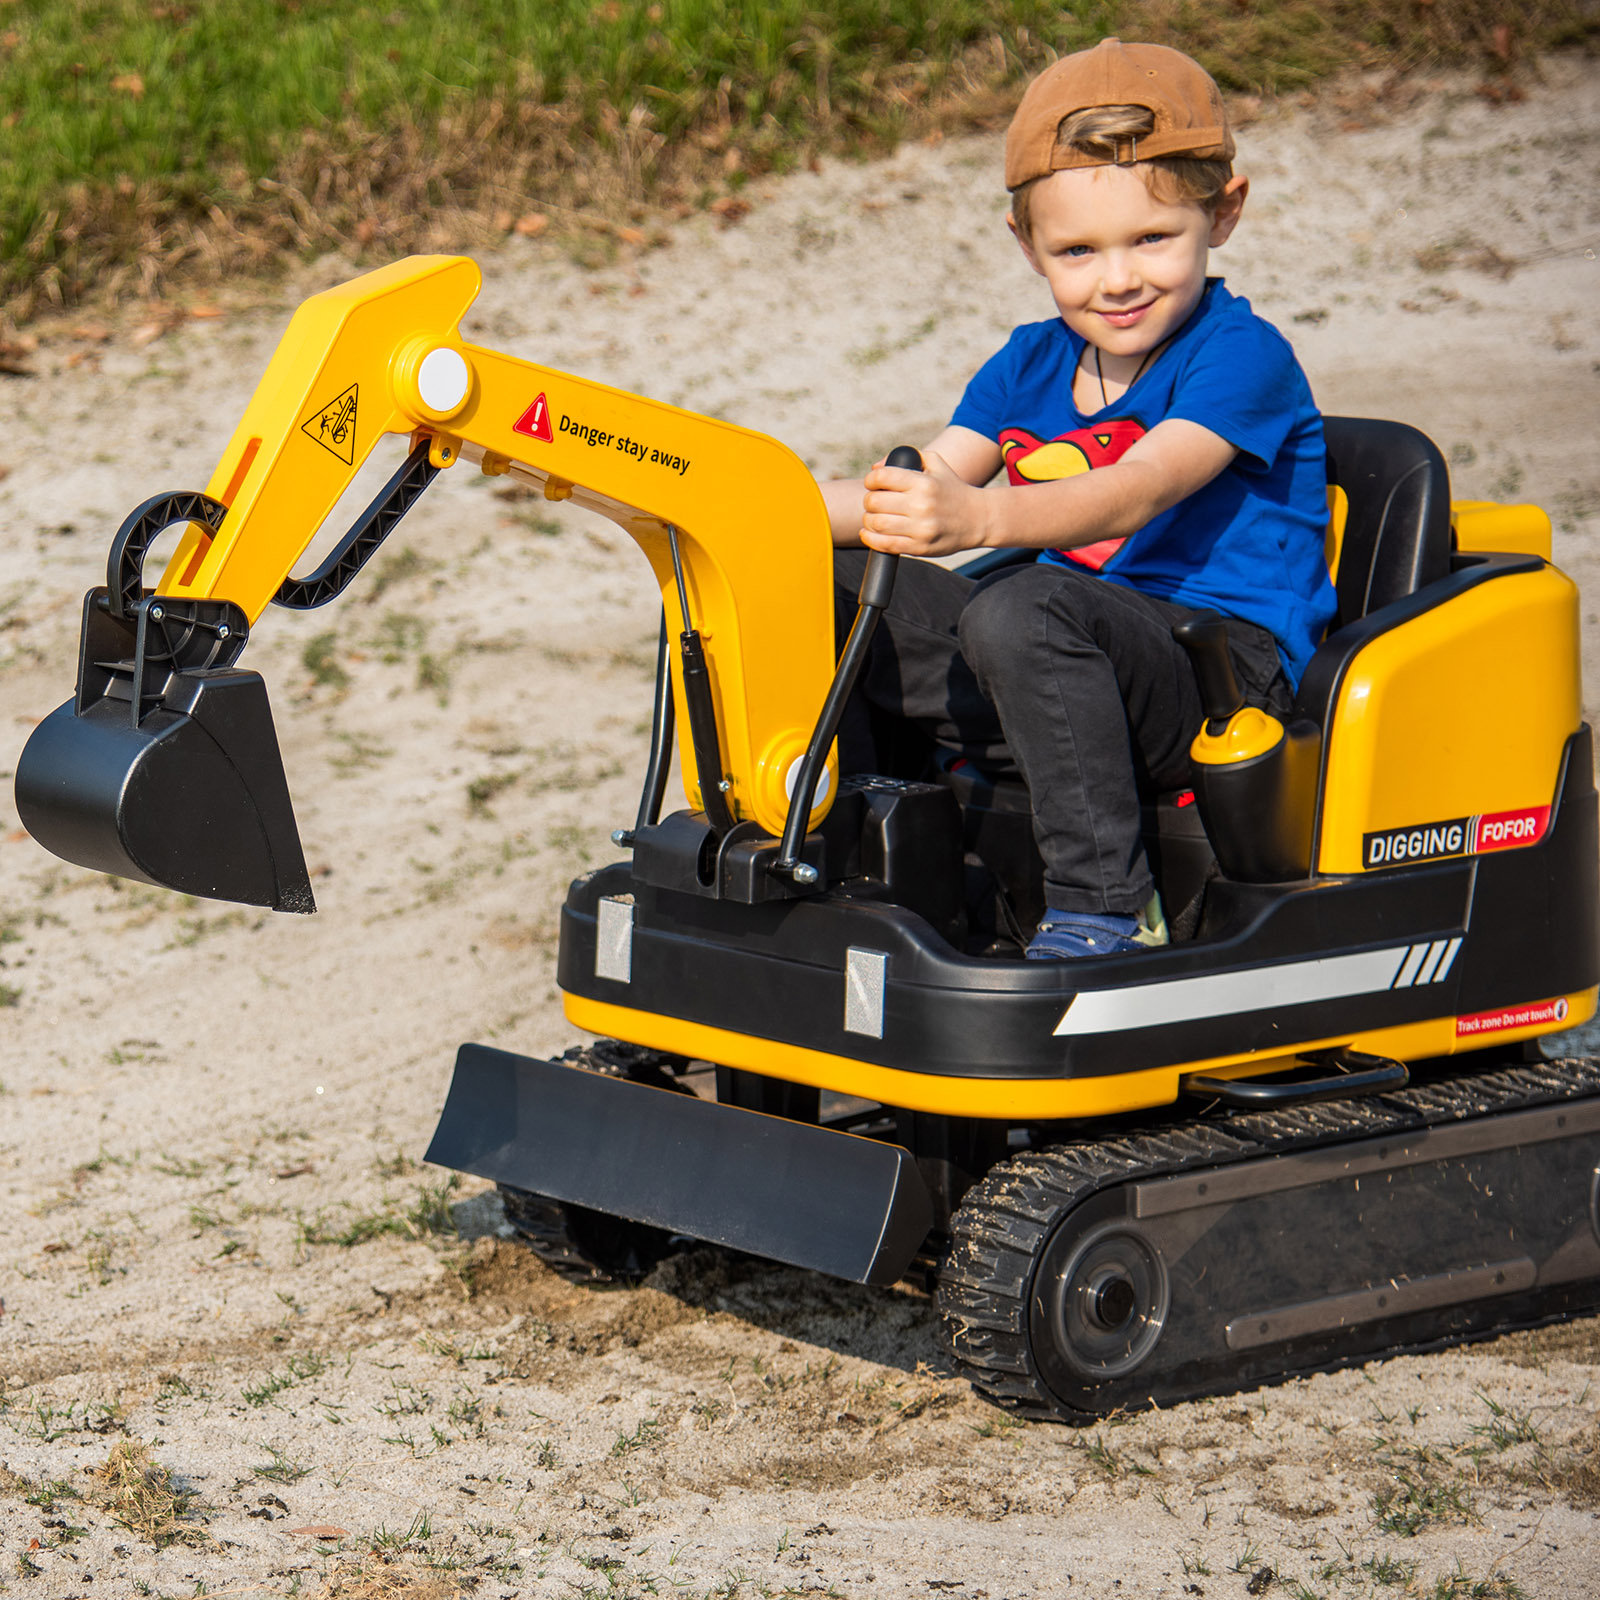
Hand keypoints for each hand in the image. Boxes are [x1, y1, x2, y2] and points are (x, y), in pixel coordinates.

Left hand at [860, 450, 988, 556]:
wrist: (979, 519)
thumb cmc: (952, 489)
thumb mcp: (936, 464)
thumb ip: (908, 458)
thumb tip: (874, 469)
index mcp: (923, 483)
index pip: (882, 478)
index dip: (871, 480)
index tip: (873, 484)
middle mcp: (921, 505)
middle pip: (874, 502)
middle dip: (869, 501)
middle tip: (875, 502)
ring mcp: (920, 528)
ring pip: (877, 524)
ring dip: (868, 520)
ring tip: (874, 517)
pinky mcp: (919, 548)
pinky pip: (885, 545)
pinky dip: (871, 539)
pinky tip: (869, 533)